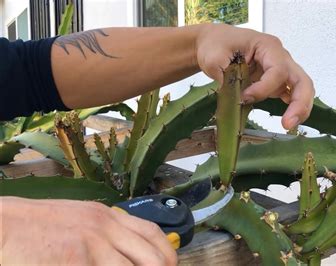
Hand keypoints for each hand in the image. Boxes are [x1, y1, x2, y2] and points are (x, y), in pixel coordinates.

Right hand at [1, 197, 176, 264]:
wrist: (4, 227)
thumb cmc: (38, 227)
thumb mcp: (79, 221)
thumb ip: (105, 233)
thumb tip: (126, 254)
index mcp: (107, 215)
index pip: (152, 232)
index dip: (167, 252)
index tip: (171, 264)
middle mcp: (105, 227)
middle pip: (151, 255)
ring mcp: (92, 245)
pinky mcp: (77, 261)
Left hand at [195, 23, 314, 129]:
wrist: (213, 42)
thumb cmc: (216, 44)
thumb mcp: (214, 57)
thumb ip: (225, 77)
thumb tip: (236, 99)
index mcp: (267, 46)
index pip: (277, 70)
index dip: (263, 88)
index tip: (244, 97)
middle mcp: (279, 57)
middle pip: (301, 80)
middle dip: (299, 103)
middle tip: (288, 123)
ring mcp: (280, 70)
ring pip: (300, 89)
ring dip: (299, 108)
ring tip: (288, 125)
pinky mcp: (275, 82)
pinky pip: (290, 94)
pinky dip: (292, 107)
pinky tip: (287, 120)